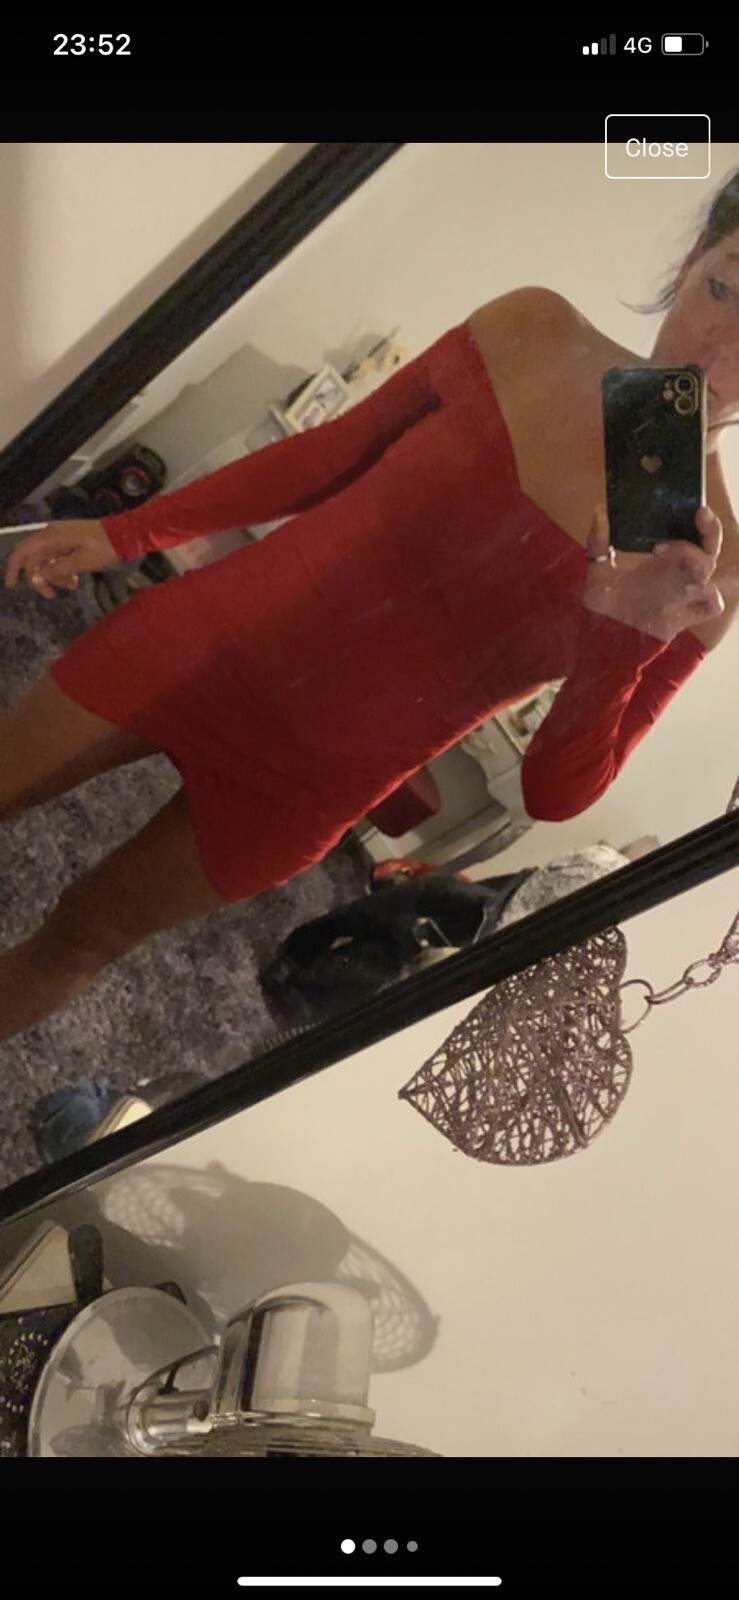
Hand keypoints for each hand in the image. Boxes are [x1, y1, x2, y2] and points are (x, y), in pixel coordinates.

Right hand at [3, 520, 117, 599]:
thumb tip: (37, 577)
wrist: (125, 535)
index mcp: (51, 537)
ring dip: (55, 577)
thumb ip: (57, 570)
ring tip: (72, 585)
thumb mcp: (81, 562)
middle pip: (34, 559)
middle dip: (40, 578)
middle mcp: (52, 535)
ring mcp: (61, 539)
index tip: (12, 585)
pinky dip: (63, 571)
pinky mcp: (69, 543)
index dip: (14, 568)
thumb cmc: (105, 547)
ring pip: (47, 562)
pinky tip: (75, 580)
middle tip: (51, 595)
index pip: (23, 551)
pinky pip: (58, 559)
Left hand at [583, 505, 724, 642]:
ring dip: (696, 558)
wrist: (604, 642)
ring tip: (662, 553)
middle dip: (710, 532)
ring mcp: (682, 596)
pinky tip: (691, 590)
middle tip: (699, 516)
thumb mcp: (598, 573)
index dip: (702, 523)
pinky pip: (713, 605)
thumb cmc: (603, 609)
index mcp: (662, 562)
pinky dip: (711, 597)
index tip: (695, 510)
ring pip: (709, 573)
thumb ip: (598, 544)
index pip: (692, 537)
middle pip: (709, 550)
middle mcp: (676, 576)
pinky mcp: (684, 617)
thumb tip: (599, 511)